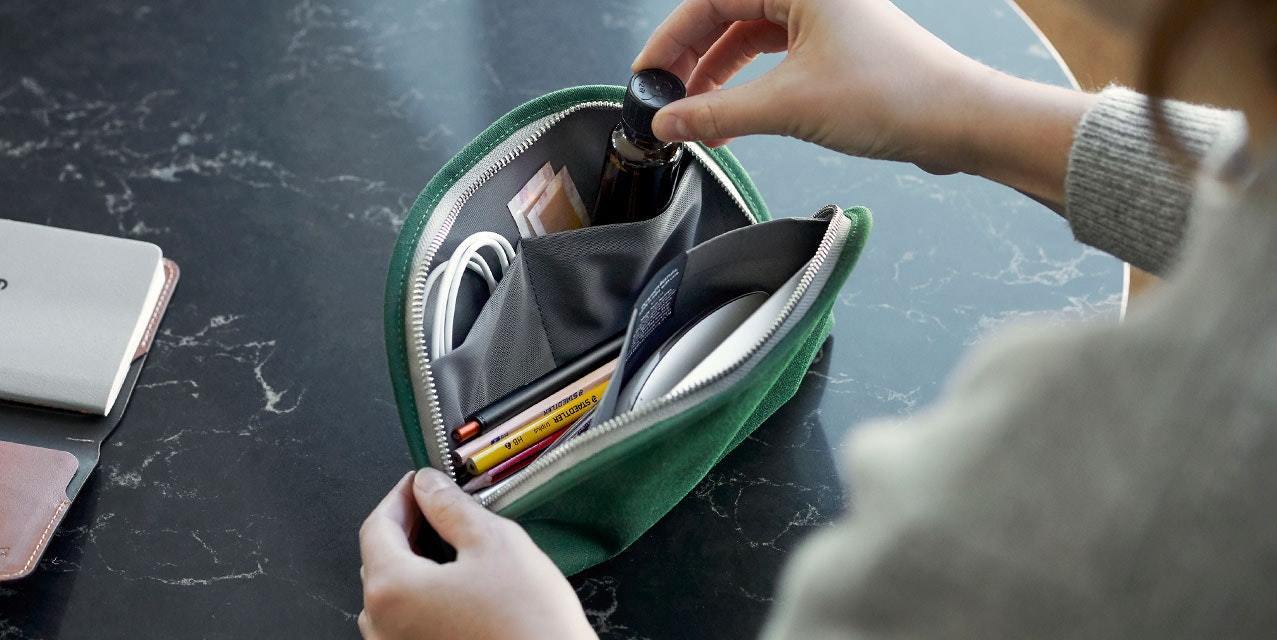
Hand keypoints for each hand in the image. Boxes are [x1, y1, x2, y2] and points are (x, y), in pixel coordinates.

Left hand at [358, 470, 595, 639]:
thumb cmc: (528, 624)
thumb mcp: (495, 544)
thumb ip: (451, 508)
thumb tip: (429, 487)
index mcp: (392, 590)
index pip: (377, 527)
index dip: (400, 496)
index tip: (420, 482)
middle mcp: (383, 627)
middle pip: (381, 561)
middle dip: (408, 528)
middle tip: (439, 506)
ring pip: (395, 594)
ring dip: (416, 564)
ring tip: (454, 546)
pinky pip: (409, 621)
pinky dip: (425, 595)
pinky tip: (460, 585)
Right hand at [633, 0, 1095, 202]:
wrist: (958, 122)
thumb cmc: (894, 94)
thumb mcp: (787, 105)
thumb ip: (715, 112)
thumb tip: (667, 122)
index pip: (711, 1)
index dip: (671, 40)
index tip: (647, 76)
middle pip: (727, 19)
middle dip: (692, 64)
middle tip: (664, 99)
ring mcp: (824, 25)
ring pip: (750, 45)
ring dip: (718, 83)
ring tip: (693, 120)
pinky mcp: (835, 56)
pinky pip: (774, 66)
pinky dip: (748, 94)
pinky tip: (730, 124)